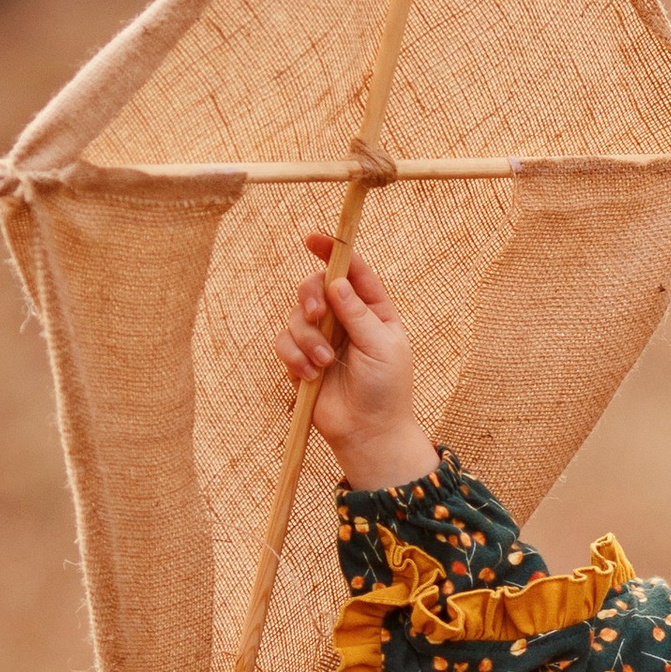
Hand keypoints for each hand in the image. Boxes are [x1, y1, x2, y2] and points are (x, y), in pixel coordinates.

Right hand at [276, 235, 437, 490]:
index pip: (352, 271)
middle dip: (309, 296)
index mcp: (373, 310)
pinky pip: (284, 343)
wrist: (368, 432)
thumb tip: (336, 281)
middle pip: (315, 286)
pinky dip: (295, 357)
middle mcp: (345, 319)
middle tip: (315, 314)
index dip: (334, 252)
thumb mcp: (381, 346)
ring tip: (325, 365)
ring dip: (308, 339)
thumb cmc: (386, 390)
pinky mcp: (302, 359)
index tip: (314, 239)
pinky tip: (311, 375)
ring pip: (297, 317)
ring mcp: (322, 339)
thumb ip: (357, 313)